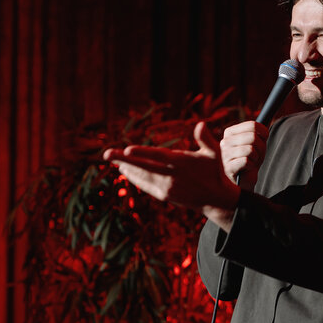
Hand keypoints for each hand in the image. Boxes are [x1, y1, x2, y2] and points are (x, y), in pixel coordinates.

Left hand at [104, 122, 239, 221]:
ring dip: (126, 168)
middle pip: (145, 167)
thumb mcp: (214, 153)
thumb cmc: (214, 171)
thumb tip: (201, 124)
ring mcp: (167, 188)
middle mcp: (172, 177)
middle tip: (106, 154)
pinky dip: (134, 177)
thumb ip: (206, 139)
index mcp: (182, 163)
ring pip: (142, 177)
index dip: (142, 153)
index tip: (126, 150)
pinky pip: (145, 185)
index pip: (158, 157)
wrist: (215, 199)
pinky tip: (125, 170)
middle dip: (124, 160)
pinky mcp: (164, 195)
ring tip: (112, 159)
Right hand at [220, 120, 268, 187]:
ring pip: (250, 149)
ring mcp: (224, 155)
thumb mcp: (256, 143)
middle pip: (253, 137)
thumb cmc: (251, 159)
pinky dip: (251, 165)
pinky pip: (246, 161)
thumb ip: (258, 133)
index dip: (264, 133)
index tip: (264, 139)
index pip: (252, 125)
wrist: (245, 179)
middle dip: (261, 148)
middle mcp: (225, 142)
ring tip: (251, 161)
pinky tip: (247, 168)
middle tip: (256, 155)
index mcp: (230, 132)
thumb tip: (265, 131)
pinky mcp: (228, 167)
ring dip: (256, 157)